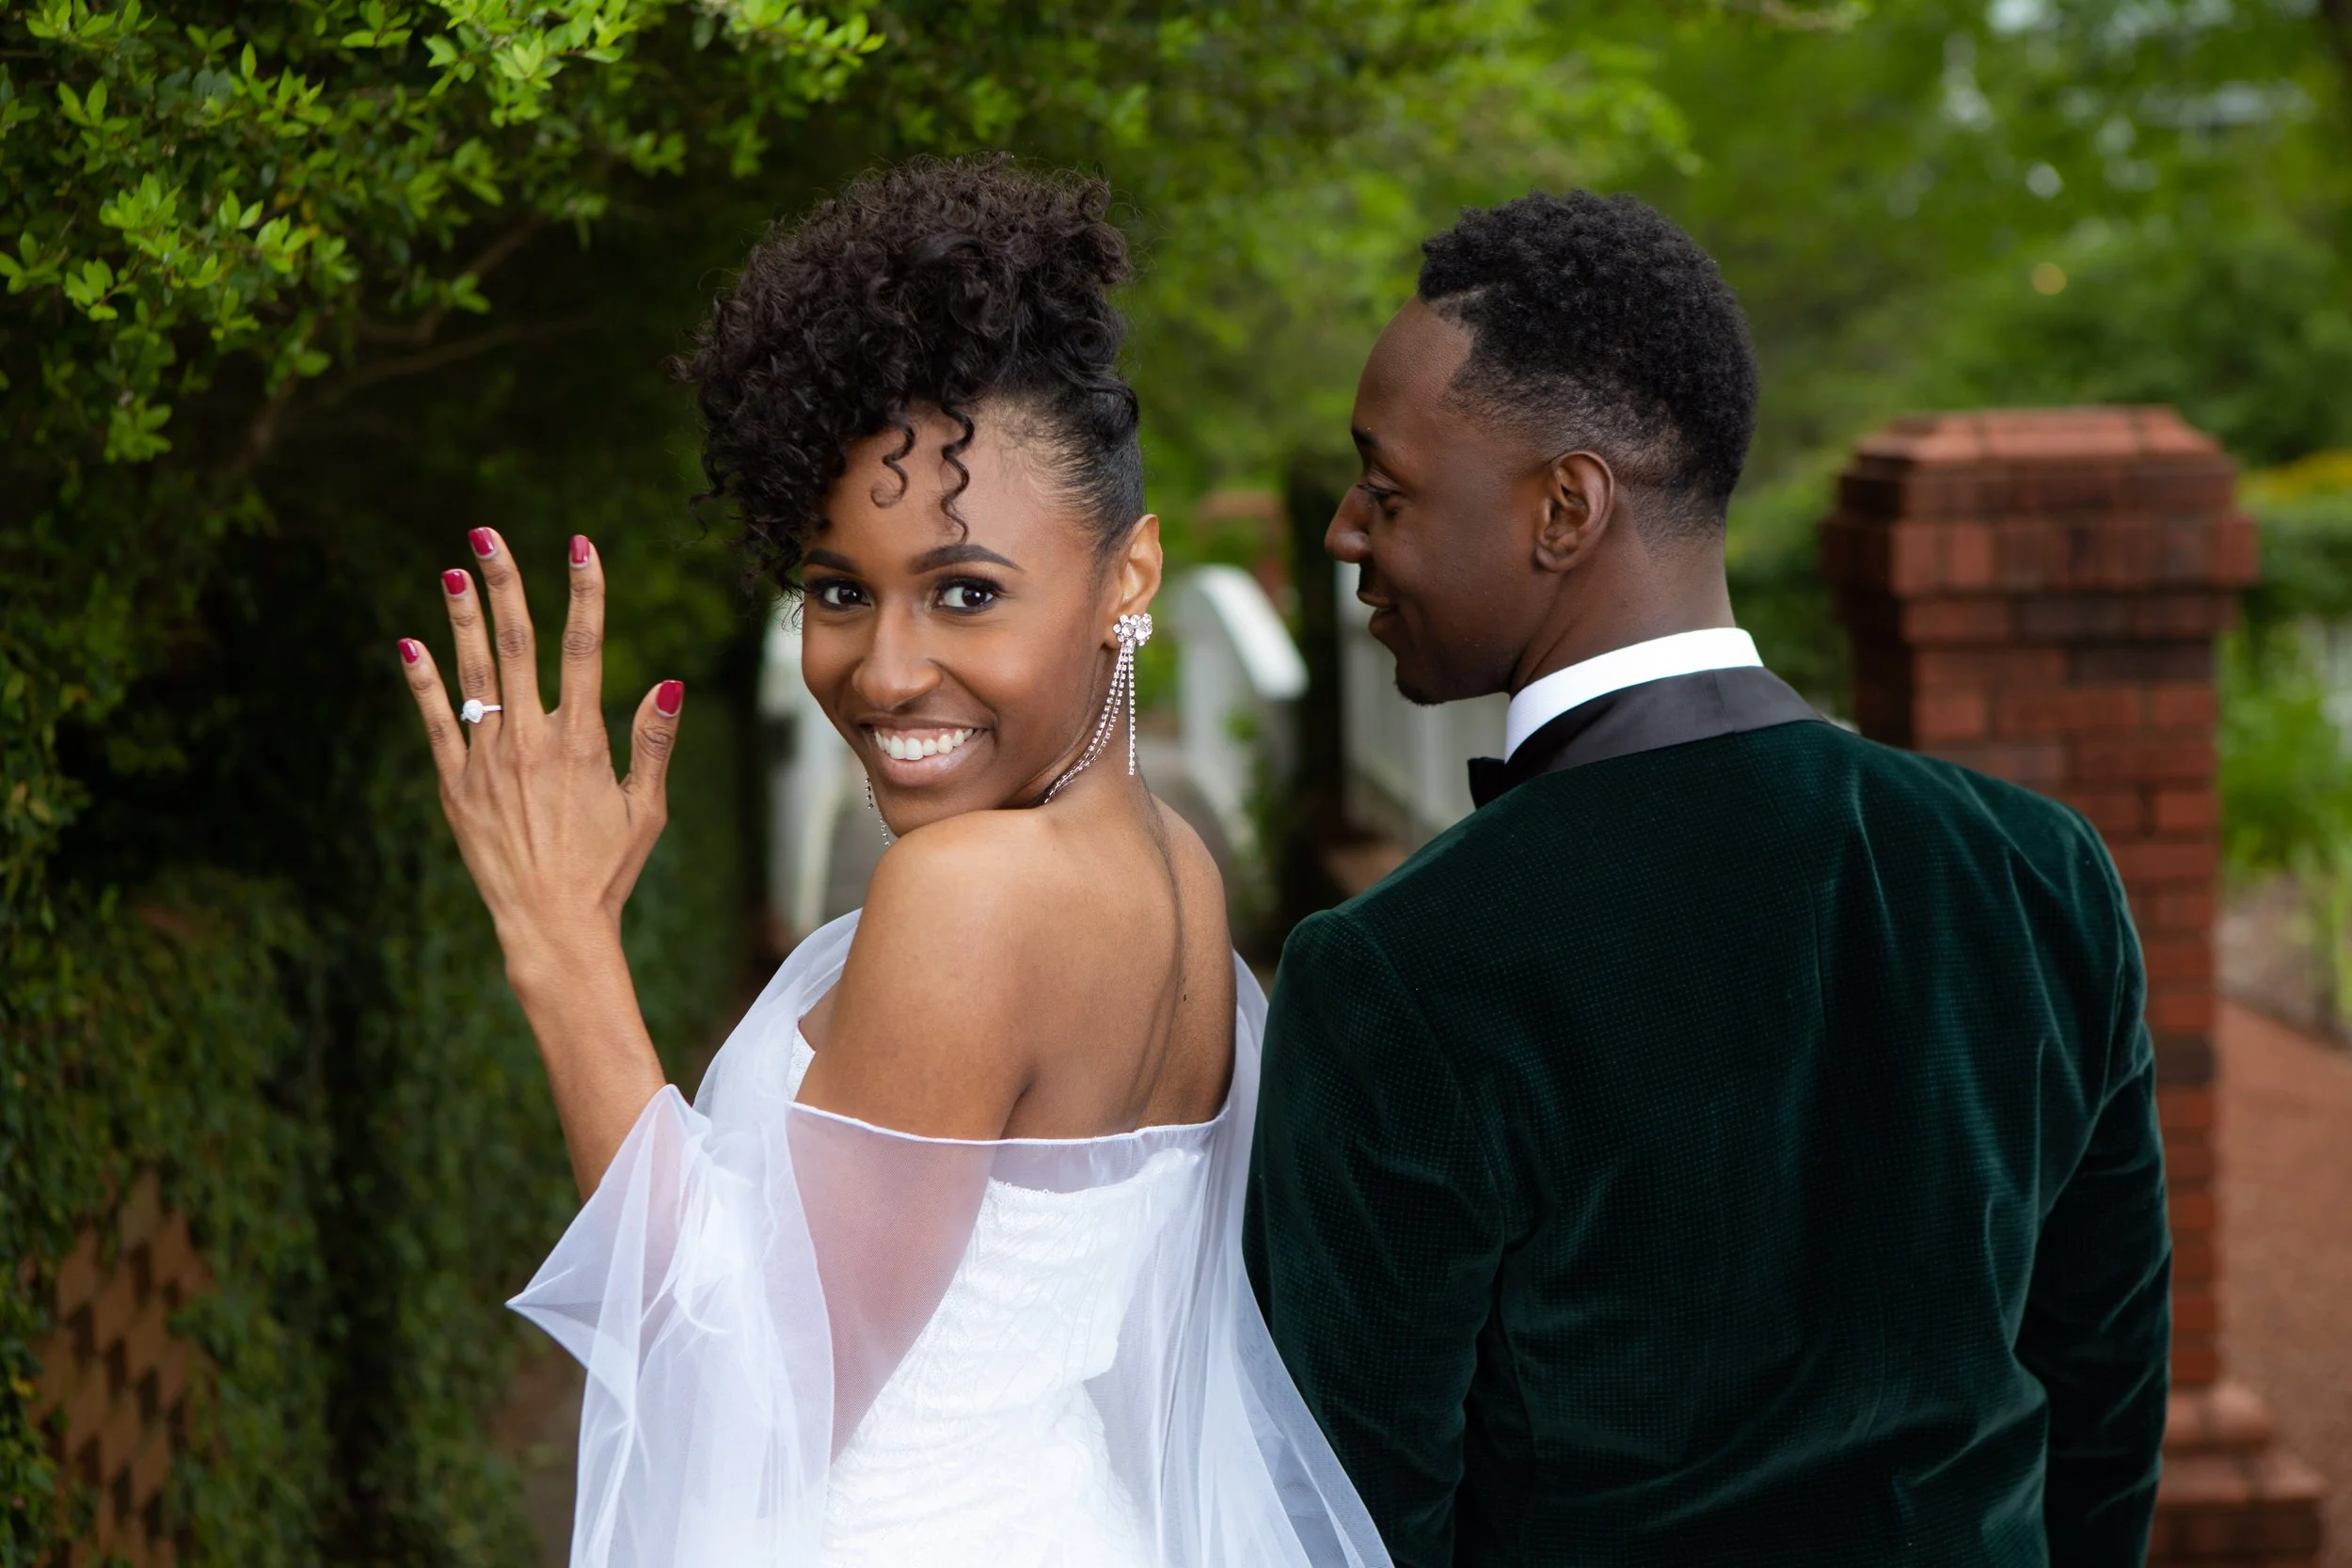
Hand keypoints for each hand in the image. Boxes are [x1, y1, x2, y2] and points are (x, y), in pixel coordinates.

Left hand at [398, 528, 681, 986]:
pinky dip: (423, 682)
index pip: (584, 647)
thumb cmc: (608, 869)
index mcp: (583, 741)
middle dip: (504, 584)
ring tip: (452, 571)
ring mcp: (488, 762)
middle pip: (518, 645)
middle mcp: (532, 741)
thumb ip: (654, 741)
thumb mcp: (647, 808)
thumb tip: (670, 682)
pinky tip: (410, 643)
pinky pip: (435, 724)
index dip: (584, 592)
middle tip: (486, 534)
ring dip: (463, 619)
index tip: (579, 545)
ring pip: (474, 676)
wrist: (551, 925)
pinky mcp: (456, 787)